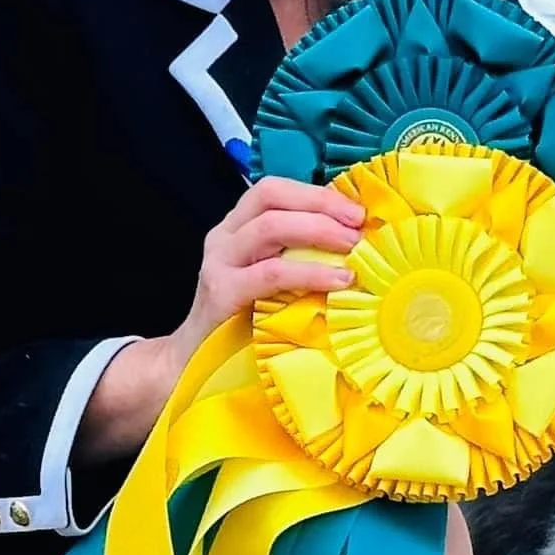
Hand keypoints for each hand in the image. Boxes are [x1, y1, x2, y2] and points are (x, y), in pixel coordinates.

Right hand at [164, 175, 364, 376]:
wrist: (195, 363)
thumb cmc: (244, 322)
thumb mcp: (272, 280)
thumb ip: (299, 256)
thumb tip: (355, 242)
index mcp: (237, 227)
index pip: (274, 190)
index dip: (317, 194)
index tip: (356, 210)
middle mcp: (224, 237)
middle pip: (270, 197)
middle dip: (321, 204)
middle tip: (358, 224)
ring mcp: (219, 262)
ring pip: (269, 227)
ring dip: (318, 230)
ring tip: (353, 248)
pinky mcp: (222, 293)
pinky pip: (271, 273)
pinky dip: (309, 273)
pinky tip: (337, 281)